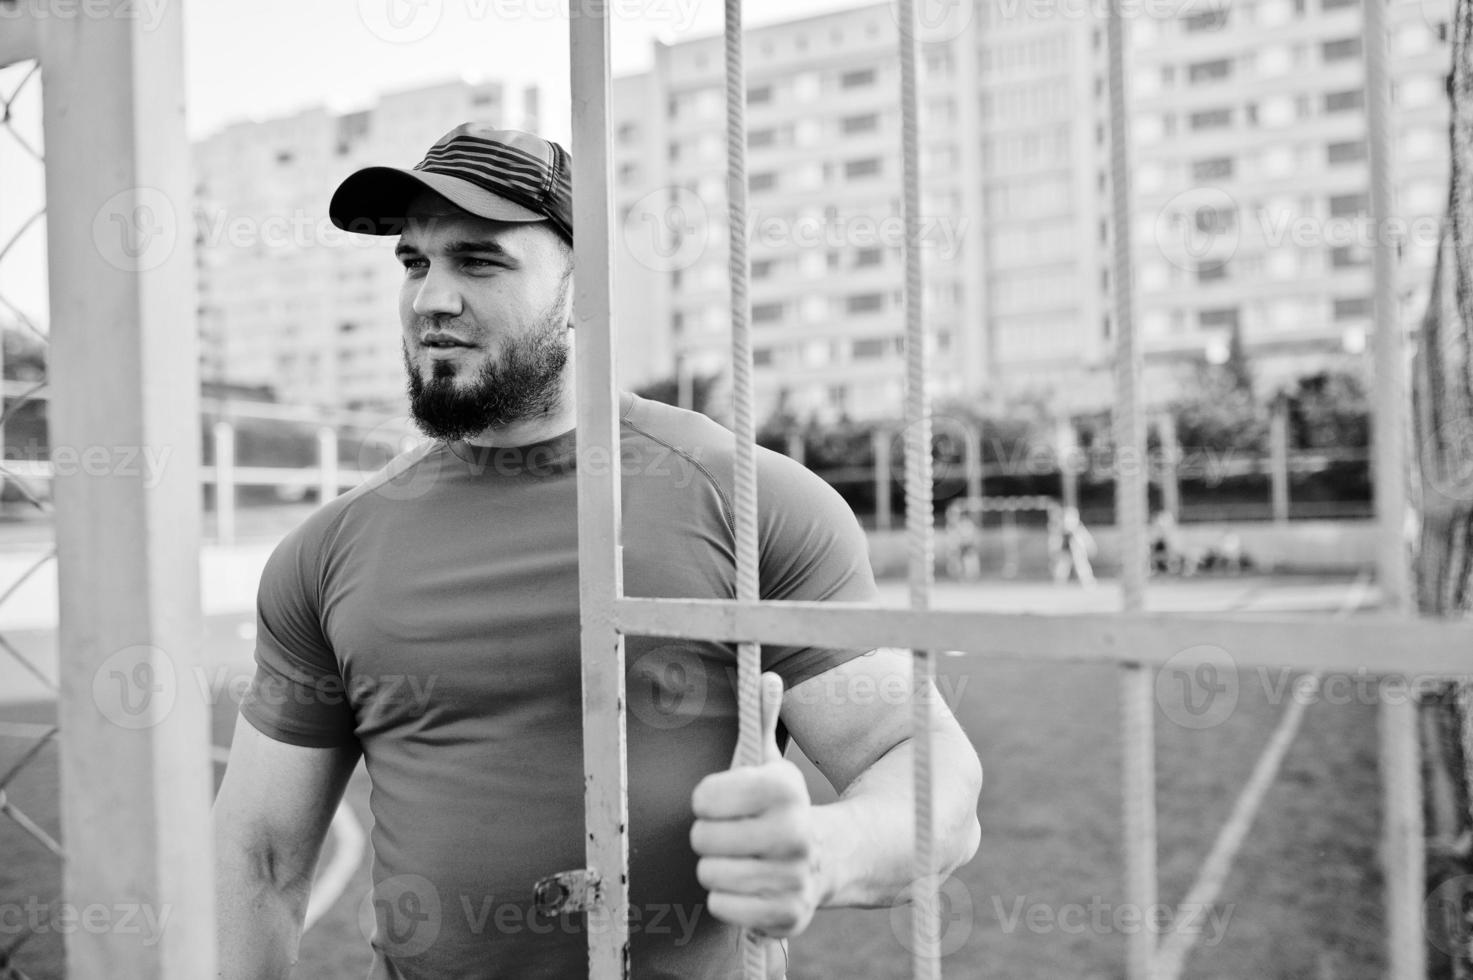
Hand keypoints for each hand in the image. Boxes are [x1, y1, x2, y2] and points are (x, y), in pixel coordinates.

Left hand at [690, 672, 823, 938]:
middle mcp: (794, 832)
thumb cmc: (780, 808)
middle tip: (736, 834)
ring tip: (746, 860)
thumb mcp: (770, 762)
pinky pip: (721, 908)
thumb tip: (767, 676)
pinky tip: (752, 886)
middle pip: (701, 839)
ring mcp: (793, 877)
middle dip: (711, 837)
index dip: (708, 800)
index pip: (703, 798)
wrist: (830, 857)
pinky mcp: (788, 915)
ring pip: (709, 876)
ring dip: (719, 869)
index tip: (727, 801)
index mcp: (784, 787)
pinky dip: (728, 901)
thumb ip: (762, 718)